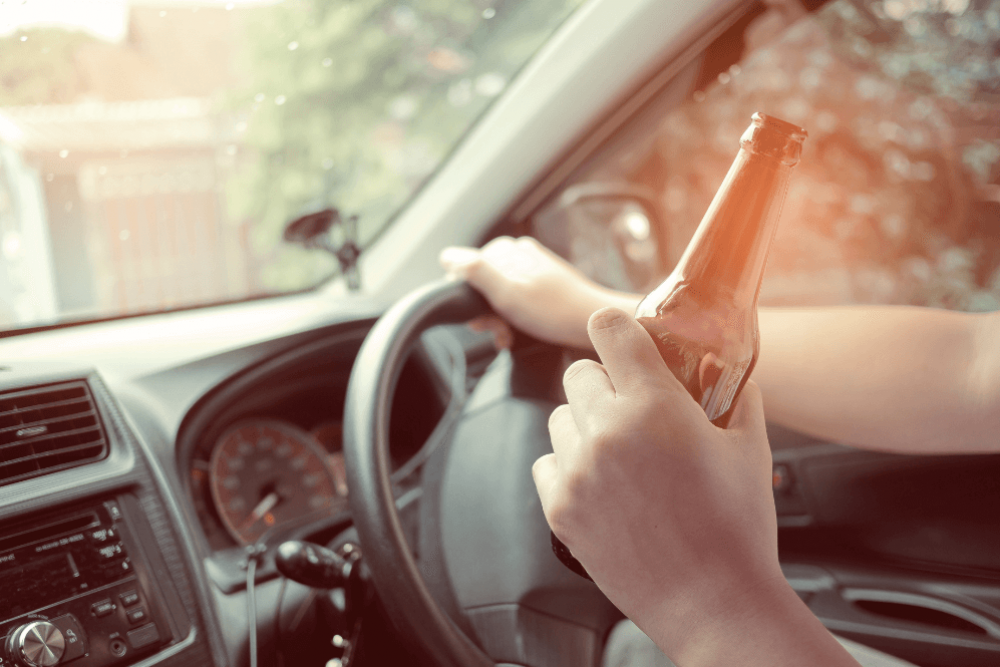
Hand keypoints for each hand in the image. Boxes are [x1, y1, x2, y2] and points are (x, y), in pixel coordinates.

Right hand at [440, 236, 636, 349]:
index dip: (465, 297)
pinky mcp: (539, 286)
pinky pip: (513, 302)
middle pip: (478, 285)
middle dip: (483, 312)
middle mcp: (514, 255)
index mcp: (502, 251)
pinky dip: (510, 319)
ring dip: (496, 320)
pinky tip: (516, 334)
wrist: (593, 322)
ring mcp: (528, 269)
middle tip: (498, 330)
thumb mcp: (506, 291)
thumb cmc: (552, 310)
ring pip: (495, 296)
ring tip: (508, 336)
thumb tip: (447, 257)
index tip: (480, 316)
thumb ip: (475, 270)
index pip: (460, 270)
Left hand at [532, 308, 857, 665]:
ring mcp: (578, 471)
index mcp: (654, 405)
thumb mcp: (749, 448)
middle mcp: (606, 431)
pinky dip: (569, 466)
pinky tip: (602, 484)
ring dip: (584, 425)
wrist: (714, 601)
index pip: (609, 328)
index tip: (619, 338)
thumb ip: (735, 396)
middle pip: (577, 372)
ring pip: (560, 417)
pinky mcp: (559, 507)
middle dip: (604, 383)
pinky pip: (546, 462)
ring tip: (620, 455)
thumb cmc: (736, 529)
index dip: (615, 329)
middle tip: (631, 410)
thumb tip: (727, 369)